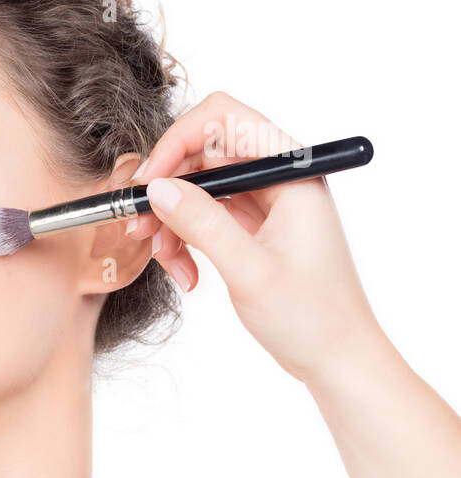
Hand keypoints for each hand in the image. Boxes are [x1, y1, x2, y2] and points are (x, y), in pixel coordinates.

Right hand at [125, 91, 382, 384]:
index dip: (178, 142)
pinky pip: (200, 216)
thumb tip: (158, 188)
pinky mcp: (250, 226)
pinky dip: (182, 240)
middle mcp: (277, 177)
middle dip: (166, 187)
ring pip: (195, 186)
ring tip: (167, 260)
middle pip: (202, 151)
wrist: (336, 358)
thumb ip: (203, 224)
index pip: (225, 119)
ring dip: (170, 221)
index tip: (149, 183)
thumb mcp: (250, 271)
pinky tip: (186, 274)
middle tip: (142, 226)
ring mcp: (263, 201)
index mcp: (292, 172)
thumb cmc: (312, 317)